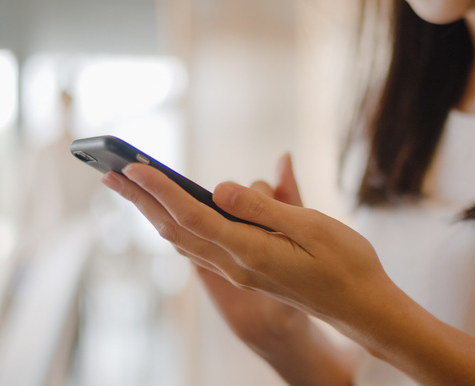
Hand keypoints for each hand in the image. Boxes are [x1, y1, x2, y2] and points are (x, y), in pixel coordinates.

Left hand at [101, 153, 387, 328]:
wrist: (364, 307)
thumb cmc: (347, 264)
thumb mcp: (311, 228)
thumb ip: (261, 209)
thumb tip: (219, 189)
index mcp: (251, 252)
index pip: (194, 216)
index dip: (162, 190)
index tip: (134, 166)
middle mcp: (238, 265)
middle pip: (178, 230)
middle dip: (143, 201)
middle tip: (111, 174)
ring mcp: (243, 271)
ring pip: (187, 240)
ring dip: (156, 213)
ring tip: (133, 191)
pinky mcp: (252, 271)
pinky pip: (205, 247)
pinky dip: (181, 226)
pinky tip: (175, 218)